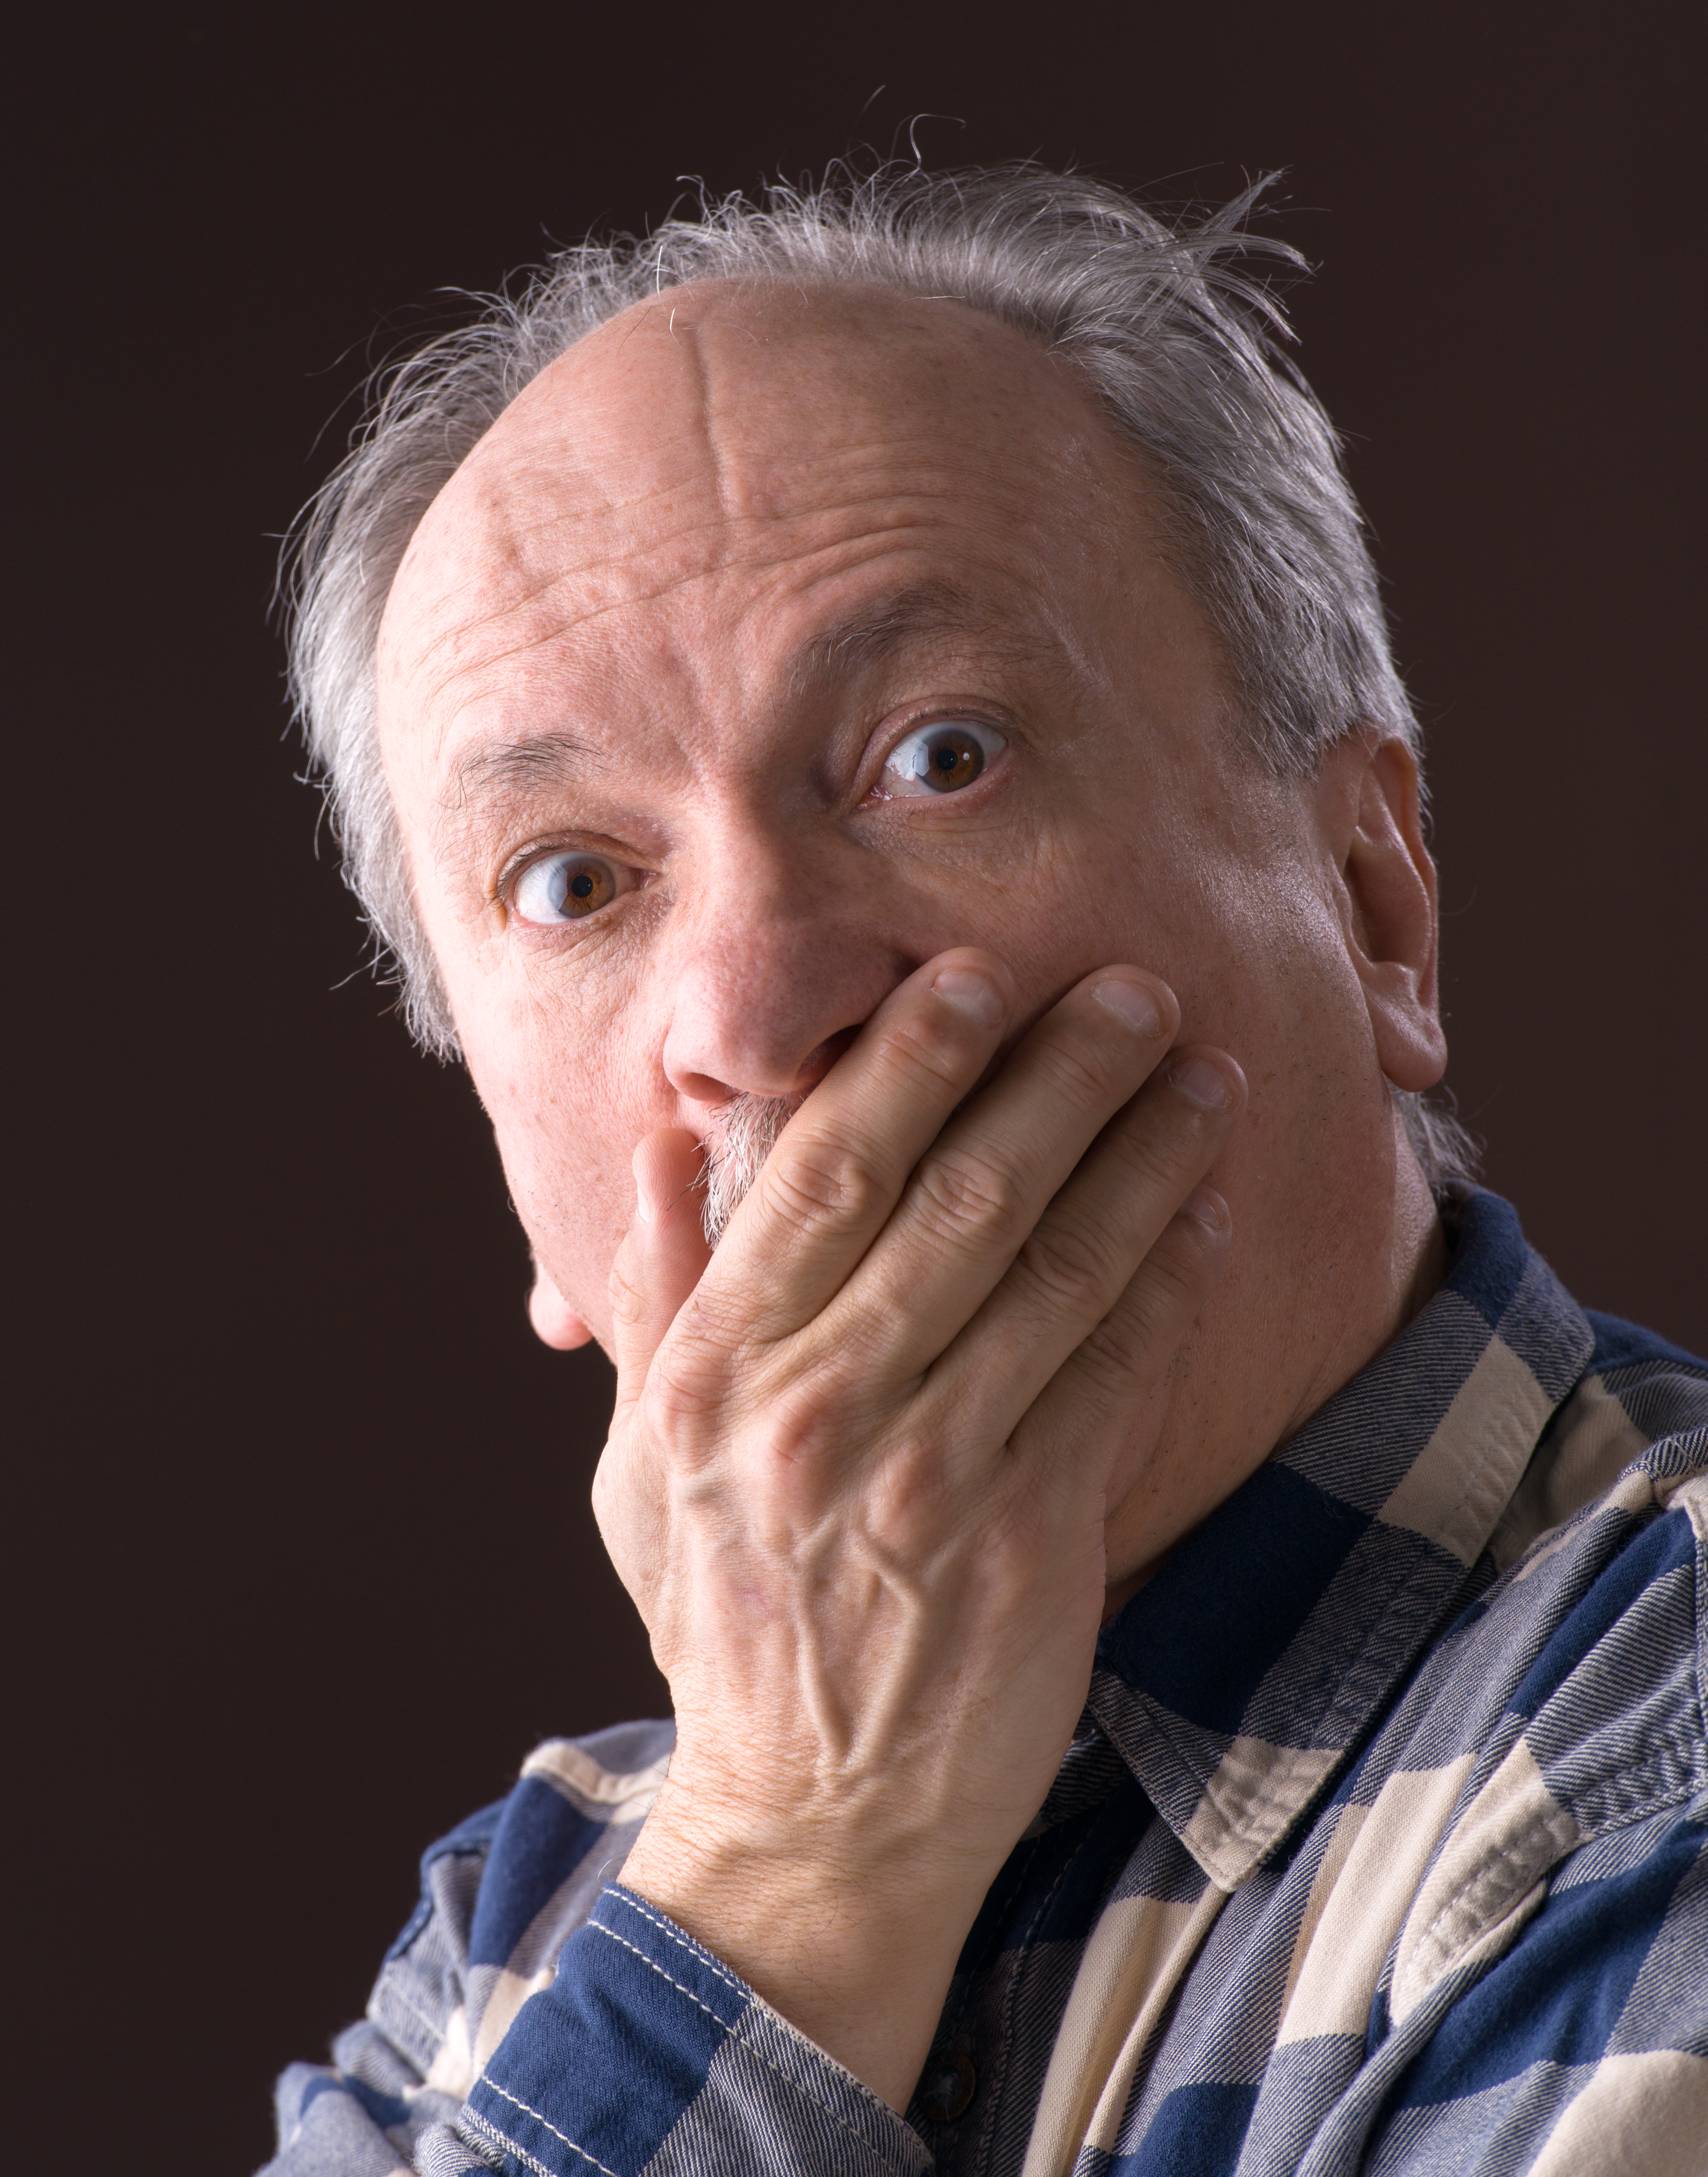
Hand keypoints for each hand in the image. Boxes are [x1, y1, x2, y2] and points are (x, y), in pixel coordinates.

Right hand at [597, 949, 1242, 2107]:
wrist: (810, 1816)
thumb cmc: (724, 1615)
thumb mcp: (641, 1463)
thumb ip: (659, 1298)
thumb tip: (669, 1144)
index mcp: (716, 1373)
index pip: (822, 1175)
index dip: (906, 1063)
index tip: (974, 975)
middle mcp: (818, 1408)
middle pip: (958, 1197)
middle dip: (1054, 1075)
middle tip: (1128, 985)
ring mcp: (928, 1475)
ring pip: (1055, 1272)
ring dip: (1140, 1160)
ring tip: (1203, 1074)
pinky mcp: (1028, 1541)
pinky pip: (1113, 1379)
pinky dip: (1165, 1289)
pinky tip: (1207, 1219)